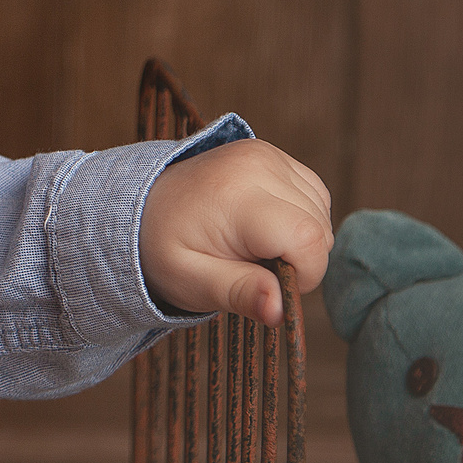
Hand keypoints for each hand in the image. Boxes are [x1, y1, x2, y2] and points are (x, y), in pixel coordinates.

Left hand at [139, 139, 332, 325]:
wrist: (141, 207)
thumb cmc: (164, 248)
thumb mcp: (191, 282)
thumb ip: (238, 294)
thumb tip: (280, 310)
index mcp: (236, 197)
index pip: (307, 239)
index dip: (303, 274)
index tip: (269, 284)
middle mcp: (256, 165)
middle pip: (318, 229)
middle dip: (298, 260)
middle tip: (249, 265)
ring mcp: (265, 153)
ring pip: (321, 213)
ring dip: (299, 239)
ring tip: (251, 245)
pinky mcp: (271, 153)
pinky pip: (314, 194)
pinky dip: (300, 217)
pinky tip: (264, 226)